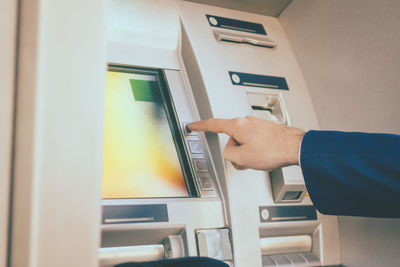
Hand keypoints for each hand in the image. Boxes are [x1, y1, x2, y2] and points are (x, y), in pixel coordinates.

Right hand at [187, 116, 304, 170]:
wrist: (295, 147)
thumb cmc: (273, 150)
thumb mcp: (242, 158)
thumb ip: (229, 154)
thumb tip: (231, 152)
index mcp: (237, 125)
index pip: (213, 125)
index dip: (201, 126)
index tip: (193, 125)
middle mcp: (247, 122)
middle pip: (231, 140)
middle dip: (236, 152)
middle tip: (247, 160)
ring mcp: (257, 125)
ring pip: (243, 143)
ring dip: (247, 153)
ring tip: (260, 159)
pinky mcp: (266, 130)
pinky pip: (254, 143)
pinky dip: (256, 151)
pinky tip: (266, 156)